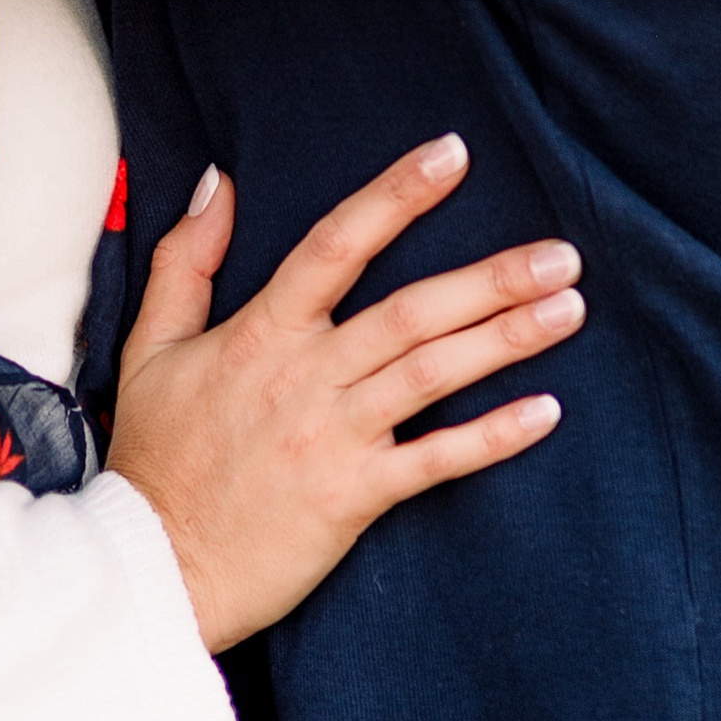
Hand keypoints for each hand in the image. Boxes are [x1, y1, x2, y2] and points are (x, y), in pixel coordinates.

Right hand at [106, 135, 579, 654]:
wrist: (155, 565)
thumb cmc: (156, 455)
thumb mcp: (151, 345)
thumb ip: (184, 260)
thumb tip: (216, 181)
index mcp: (262, 331)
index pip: (336, 243)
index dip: (395, 195)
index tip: (452, 154)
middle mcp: (305, 375)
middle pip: (411, 310)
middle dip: (491, 278)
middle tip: (561, 253)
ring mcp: (333, 437)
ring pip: (432, 373)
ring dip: (506, 339)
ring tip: (568, 309)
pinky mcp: (353, 497)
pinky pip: (434, 461)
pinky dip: (492, 437)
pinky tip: (545, 411)